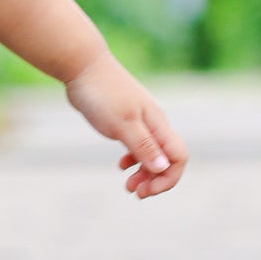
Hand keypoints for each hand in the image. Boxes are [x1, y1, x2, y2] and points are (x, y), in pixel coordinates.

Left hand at [63, 49, 187, 198]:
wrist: (82, 66)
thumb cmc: (102, 93)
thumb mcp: (122, 124)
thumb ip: (143, 146)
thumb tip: (163, 168)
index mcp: (157, 124)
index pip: (178, 157)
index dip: (168, 178)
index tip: (147, 190)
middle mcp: (153, 123)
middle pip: (167, 158)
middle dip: (155, 180)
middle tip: (135, 192)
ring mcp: (139, 121)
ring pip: (152, 153)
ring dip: (144, 173)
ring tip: (128, 186)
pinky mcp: (124, 119)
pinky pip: (137, 145)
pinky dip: (133, 159)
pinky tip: (120, 165)